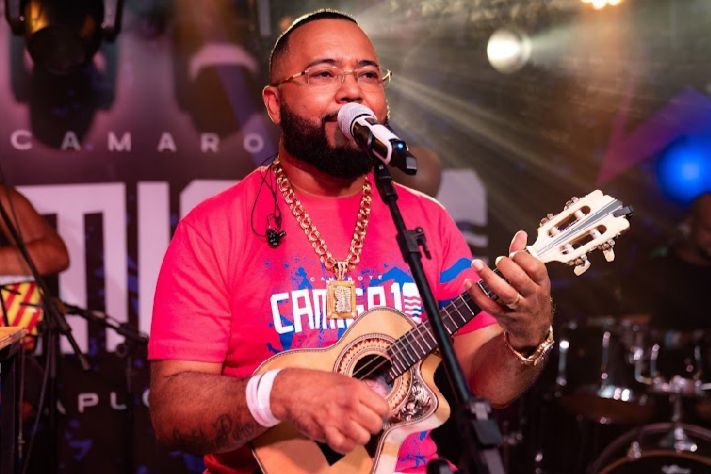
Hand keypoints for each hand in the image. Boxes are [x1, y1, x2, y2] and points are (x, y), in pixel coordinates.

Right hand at [270, 368, 388, 453]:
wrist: (291, 390)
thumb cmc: (316, 383)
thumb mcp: (342, 378)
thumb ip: (362, 389)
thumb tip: (380, 397)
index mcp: (355, 388)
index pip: (383, 408)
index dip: (382, 412)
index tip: (378, 413)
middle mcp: (348, 404)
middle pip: (376, 425)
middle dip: (372, 425)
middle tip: (365, 423)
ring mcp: (336, 419)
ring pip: (363, 438)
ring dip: (360, 436)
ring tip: (354, 430)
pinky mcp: (325, 432)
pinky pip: (345, 446)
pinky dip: (347, 445)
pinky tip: (344, 437)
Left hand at [467, 230, 551, 349]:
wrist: (535, 330)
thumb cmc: (532, 296)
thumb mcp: (534, 279)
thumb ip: (525, 255)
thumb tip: (521, 234)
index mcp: (542, 283)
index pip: (536, 268)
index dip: (523, 258)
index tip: (513, 253)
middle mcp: (532, 296)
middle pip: (520, 280)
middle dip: (507, 267)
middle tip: (498, 260)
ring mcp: (519, 309)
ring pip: (505, 293)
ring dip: (488, 278)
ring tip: (476, 264)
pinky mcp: (505, 318)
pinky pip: (489, 306)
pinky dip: (477, 295)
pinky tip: (468, 282)